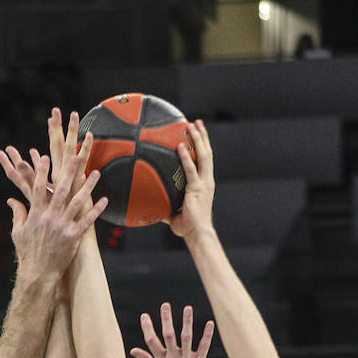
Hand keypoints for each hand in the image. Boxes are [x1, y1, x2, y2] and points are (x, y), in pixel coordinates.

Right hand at [0, 118, 105, 283]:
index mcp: (35, 214)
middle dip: (68, 172)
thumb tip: (11, 200)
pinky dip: (96, 210)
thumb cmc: (27, 254)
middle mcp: (49, 218)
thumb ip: (17, 213)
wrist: (37, 274)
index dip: (41, 171)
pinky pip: (87, 221)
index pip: (38, 188)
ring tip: (96, 173)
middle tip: (76, 155)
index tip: (45, 156)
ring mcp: (62, 227)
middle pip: (60, 190)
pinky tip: (105, 199)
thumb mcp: (17, 233)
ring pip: (77, 202)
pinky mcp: (73, 237)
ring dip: (87, 187)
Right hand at [130, 303, 213, 357]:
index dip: (147, 328)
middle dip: (166, 320)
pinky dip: (207, 335)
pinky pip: (203, 347)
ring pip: (186, 338)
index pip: (151, 342)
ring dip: (187, 322)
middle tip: (165, 305)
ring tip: (187, 308)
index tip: (144, 316)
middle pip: (168, 336)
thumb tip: (133, 350)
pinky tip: (210, 323)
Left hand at [168, 118, 213, 239]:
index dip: (203, 146)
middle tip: (196, 122)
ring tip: (191, 125)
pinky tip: (180, 146)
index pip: (205, 161)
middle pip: (207, 153)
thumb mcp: (174, 213)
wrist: (197, 234)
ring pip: (204, 156)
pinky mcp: (197, 189)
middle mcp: (207, 181)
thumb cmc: (187, 227)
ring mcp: (204, 184)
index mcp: (205, 184)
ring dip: (198, 139)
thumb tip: (150, 204)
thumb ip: (165, 205)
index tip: (198, 133)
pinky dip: (186, 157)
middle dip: (203, 136)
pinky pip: (191, 169)